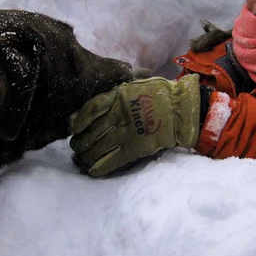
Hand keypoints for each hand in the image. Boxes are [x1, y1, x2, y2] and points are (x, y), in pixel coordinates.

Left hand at [69, 74, 200, 176]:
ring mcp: (126, 133)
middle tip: (76, 146)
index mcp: (118, 97)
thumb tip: (103, 100)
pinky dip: (100, 167)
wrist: (182, 110)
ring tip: (82, 159)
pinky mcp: (134, 148)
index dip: (79, 120)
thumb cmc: (161, 94)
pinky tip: (92, 171)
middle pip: (90, 132)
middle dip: (79, 142)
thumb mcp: (136, 84)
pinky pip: (112, 160)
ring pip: (97, 148)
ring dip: (86, 156)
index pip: (90, 109)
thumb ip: (118, 92)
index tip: (73, 126)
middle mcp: (118, 115)